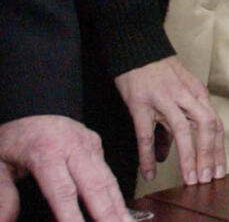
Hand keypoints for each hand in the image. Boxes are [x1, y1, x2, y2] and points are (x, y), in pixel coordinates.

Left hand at [0, 115, 126, 221]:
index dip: (72, 215)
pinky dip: (116, 194)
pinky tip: (121, 212)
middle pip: (94, 184)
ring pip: (107, 178)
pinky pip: (108, 173)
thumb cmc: (13, 141)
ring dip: (118, 205)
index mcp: (47, 150)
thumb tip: (7, 221)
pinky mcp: (96, 145)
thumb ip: (4, 195)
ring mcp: (89, 143)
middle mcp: (73, 145)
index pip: (63, 190)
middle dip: (106, 212)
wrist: (29, 113)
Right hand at [114, 56, 222, 186]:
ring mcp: (164, 100)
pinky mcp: (141, 104)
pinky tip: (149, 172)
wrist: (137, 48)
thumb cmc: (159, 71)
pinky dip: (148, 156)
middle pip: (206, 127)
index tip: (219, 170)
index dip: (218, 149)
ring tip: (190, 178)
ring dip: (189, 157)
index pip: (215, 124)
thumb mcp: (177, 91)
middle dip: (209, 155)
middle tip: (208, 178)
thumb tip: (165, 154)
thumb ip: (175, 121)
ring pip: (183, 131)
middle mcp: (186, 96)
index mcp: (197, 94)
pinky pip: (147, 134)